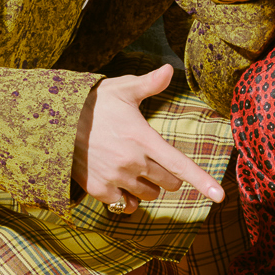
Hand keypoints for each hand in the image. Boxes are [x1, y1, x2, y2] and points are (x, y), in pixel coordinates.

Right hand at [72, 62, 226, 214]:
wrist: (54, 123)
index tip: (220, 196)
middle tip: (152, 158)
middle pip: (169, 182)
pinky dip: (126, 198)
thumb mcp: (122, 89)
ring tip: (132, 167)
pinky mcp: (99, 190)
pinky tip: (119, 182)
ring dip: (147, 186)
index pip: (179, 164)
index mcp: (143, 138)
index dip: (202, 181)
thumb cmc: (93, 104)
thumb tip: (169, 69)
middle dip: (167, 174)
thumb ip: (149, 83)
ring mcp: (116, 178)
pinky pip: (124, 205)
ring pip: (149, 195)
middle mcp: (133, 162)